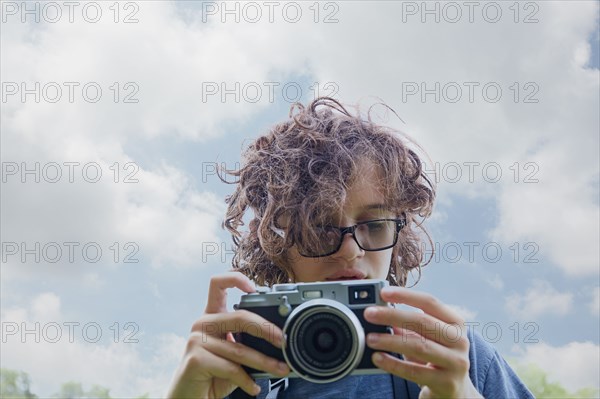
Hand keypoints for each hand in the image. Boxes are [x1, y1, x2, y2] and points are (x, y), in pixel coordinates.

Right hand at [167, 272, 289, 398]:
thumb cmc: (211, 376)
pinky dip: (247, 381)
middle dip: (266, 328)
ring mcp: (196, 341)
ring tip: (281, 369)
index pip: (217, 284)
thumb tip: (279, 341)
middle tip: (282, 339)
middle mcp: (202, 324)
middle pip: (239, 316)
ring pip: (240, 349)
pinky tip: (254, 388)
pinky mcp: (196, 360)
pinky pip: (231, 368)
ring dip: (265, 362)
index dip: (236, 279)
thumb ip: (246, 343)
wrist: (187, 398)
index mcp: (211, 317)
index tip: (256, 289)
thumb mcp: (232, 355)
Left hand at [364, 287, 482, 398]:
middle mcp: (459, 340)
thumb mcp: (428, 338)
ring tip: (370, 338)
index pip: (430, 302)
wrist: (457, 392)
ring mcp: (456, 362)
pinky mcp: (447, 383)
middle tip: (369, 313)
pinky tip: (378, 358)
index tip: (384, 292)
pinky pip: (415, 371)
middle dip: (392, 315)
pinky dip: (393, 363)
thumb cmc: (437, 358)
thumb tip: (380, 310)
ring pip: (418, 346)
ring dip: (390, 340)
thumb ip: (409, 325)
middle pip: (422, 322)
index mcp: (455, 323)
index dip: (406, 295)